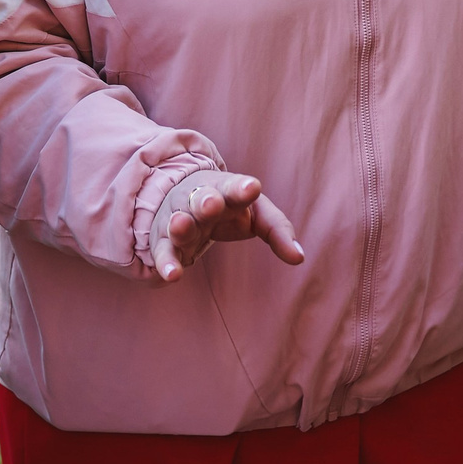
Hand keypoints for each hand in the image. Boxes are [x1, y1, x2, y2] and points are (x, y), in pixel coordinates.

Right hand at [149, 170, 303, 283]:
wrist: (182, 198)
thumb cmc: (228, 208)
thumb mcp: (255, 214)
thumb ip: (277, 231)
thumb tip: (299, 258)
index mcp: (227, 191)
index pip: (236, 188)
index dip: (242, 188)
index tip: (252, 188)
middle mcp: (201, 201)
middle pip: (203, 199)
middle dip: (207, 201)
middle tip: (212, 204)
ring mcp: (180, 219)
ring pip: (178, 221)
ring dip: (180, 224)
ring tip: (180, 225)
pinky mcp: (164, 241)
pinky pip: (163, 251)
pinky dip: (166, 263)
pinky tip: (172, 275)